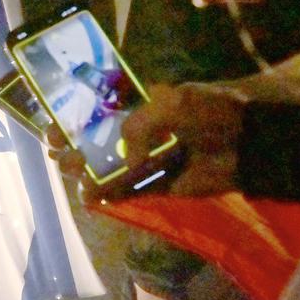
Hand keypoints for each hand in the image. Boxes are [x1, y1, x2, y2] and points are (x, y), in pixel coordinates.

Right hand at [45, 84, 243, 201]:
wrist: (246, 145)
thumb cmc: (210, 114)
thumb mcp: (173, 104)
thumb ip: (140, 125)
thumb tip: (124, 157)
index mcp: (137, 102)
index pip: (94, 107)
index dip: (71, 115)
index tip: (53, 123)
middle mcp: (135, 130)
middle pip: (92, 138)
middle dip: (69, 143)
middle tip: (56, 149)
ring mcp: (142, 158)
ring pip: (102, 166)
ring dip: (82, 169)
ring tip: (70, 169)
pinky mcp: (153, 184)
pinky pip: (123, 191)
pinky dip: (105, 195)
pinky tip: (89, 197)